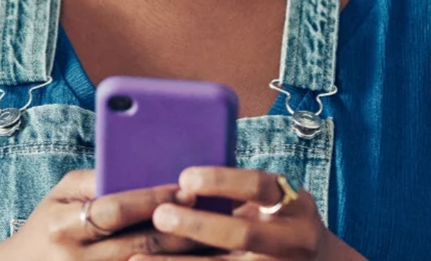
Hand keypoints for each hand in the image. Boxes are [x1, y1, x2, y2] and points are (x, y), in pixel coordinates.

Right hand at [0, 169, 204, 259]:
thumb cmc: (48, 223)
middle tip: (212, 212)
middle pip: (139, 244)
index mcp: (64, 226)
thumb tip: (140, 167)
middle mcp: (77, 260)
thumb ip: (96, 179)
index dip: (151, 199)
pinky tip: (192, 259)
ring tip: (215, 239)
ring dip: (182, 255)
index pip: (115, 210)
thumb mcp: (61, 194)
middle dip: (178, 227)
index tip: (185, 189)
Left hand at [131, 166, 346, 259]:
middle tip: (159, 214)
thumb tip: (180, 179)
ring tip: (137, 260)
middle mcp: (291, 241)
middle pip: (242, 233)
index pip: (258, 186)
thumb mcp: (275, 199)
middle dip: (198, 225)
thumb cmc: (282, 221)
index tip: (184, 178)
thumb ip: (240, 190)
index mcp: (294, 205)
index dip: (221, 181)